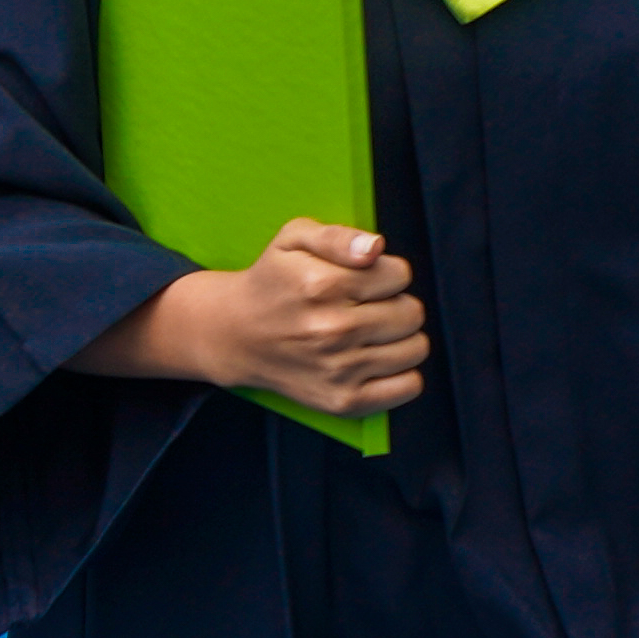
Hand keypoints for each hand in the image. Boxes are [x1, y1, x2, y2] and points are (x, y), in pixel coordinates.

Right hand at [68, 219, 428, 416]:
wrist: (225, 337)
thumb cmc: (265, 277)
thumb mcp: (291, 236)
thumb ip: (337, 234)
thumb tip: (376, 247)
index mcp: (317, 283)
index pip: (396, 271)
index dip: (385, 268)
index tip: (362, 271)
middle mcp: (327, 330)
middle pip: (409, 310)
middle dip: (395, 300)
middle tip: (364, 300)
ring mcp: (334, 371)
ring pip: (413, 346)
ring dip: (401, 335)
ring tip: (369, 327)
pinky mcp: (340, 403)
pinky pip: (406, 388)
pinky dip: (402, 373)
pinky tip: (375, 358)